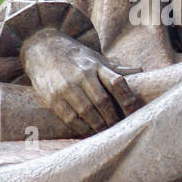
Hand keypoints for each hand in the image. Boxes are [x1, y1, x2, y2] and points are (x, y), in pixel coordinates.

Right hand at [21, 29, 141, 136]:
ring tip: (108, 133)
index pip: (116, 82)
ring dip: (100, 126)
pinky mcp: (52, 97)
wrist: (41, 48)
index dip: (128, 100)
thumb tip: (140, 71)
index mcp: (95, 65)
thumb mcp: (95, 57)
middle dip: (114, 118)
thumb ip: (115, 68)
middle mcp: (81, 75)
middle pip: (103, 101)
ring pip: (87, 112)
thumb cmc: (74, 57)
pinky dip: (83, 128)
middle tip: (122, 129)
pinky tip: (90, 133)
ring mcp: (66, 86)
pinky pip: (70, 118)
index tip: (135, 114)